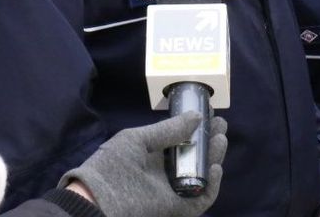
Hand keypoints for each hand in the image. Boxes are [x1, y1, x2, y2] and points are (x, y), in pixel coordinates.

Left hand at [60, 112, 226, 216]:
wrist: (98, 200)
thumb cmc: (112, 166)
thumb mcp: (136, 139)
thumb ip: (167, 129)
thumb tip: (196, 116)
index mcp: (154, 155)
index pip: (182, 140)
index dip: (197, 127)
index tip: (210, 113)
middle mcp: (166, 172)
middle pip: (196, 156)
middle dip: (210, 140)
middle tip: (221, 125)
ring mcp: (173, 191)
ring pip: (202, 175)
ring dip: (214, 157)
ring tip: (220, 140)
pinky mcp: (178, 208)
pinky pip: (202, 199)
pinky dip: (212, 186)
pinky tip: (215, 168)